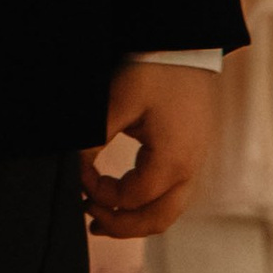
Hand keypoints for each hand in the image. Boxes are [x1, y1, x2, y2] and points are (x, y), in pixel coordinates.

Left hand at [80, 60, 217, 239]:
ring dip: (135, 220)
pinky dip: (149, 204)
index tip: (78, 176)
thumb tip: (76, 166)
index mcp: (172, 162)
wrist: (188, 47)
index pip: (129, 198)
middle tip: (88, 218)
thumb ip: (95, 137)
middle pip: (155, 220)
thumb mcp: (118, 101)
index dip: (98, 193)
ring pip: (168, 212)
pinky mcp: (194, 155)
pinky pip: (174, 195)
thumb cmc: (155, 71)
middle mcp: (190, 170)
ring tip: (104, 219)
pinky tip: (127, 197)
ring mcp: (196, 164)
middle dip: (119, 225)